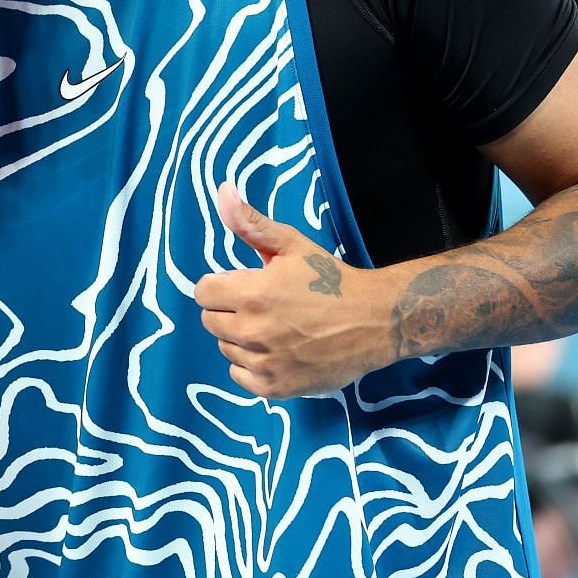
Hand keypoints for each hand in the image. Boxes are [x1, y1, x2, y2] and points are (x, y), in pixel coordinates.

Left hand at [192, 185, 392, 397]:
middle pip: (211, 321)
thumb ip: (250, 222)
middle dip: (230, 310)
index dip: (222, 286)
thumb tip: (222, 190)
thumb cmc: (330, 280)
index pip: (203, 292)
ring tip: (275, 328)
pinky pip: (241, 376)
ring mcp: (264, 363)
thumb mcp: (291, 244)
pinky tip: (276, 351)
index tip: (244, 285)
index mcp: (252, 293)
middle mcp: (253, 331)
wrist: (375, 321)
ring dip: (241, 339)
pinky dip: (252, 366)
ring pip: (226, 348)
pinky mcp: (276, 387)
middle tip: (263, 306)